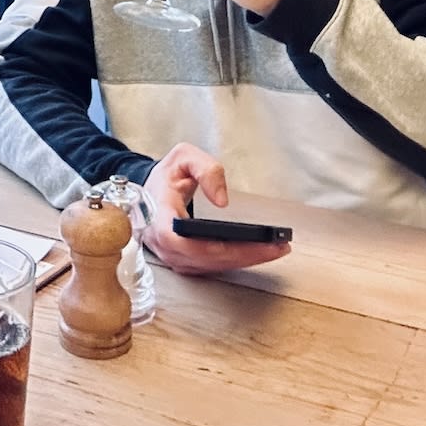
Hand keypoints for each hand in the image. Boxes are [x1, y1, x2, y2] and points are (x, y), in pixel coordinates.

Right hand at [141, 143, 290, 275]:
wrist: (151, 192)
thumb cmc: (166, 177)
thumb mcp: (183, 158)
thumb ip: (206, 170)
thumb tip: (222, 200)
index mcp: (158, 215)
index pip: (178, 240)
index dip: (209, 246)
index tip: (242, 242)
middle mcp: (162, 241)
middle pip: (203, 258)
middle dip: (242, 254)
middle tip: (274, 246)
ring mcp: (171, 255)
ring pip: (209, 266)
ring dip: (242, 261)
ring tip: (273, 249)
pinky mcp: (182, 261)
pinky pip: (209, 267)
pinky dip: (234, 262)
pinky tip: (255, 254)